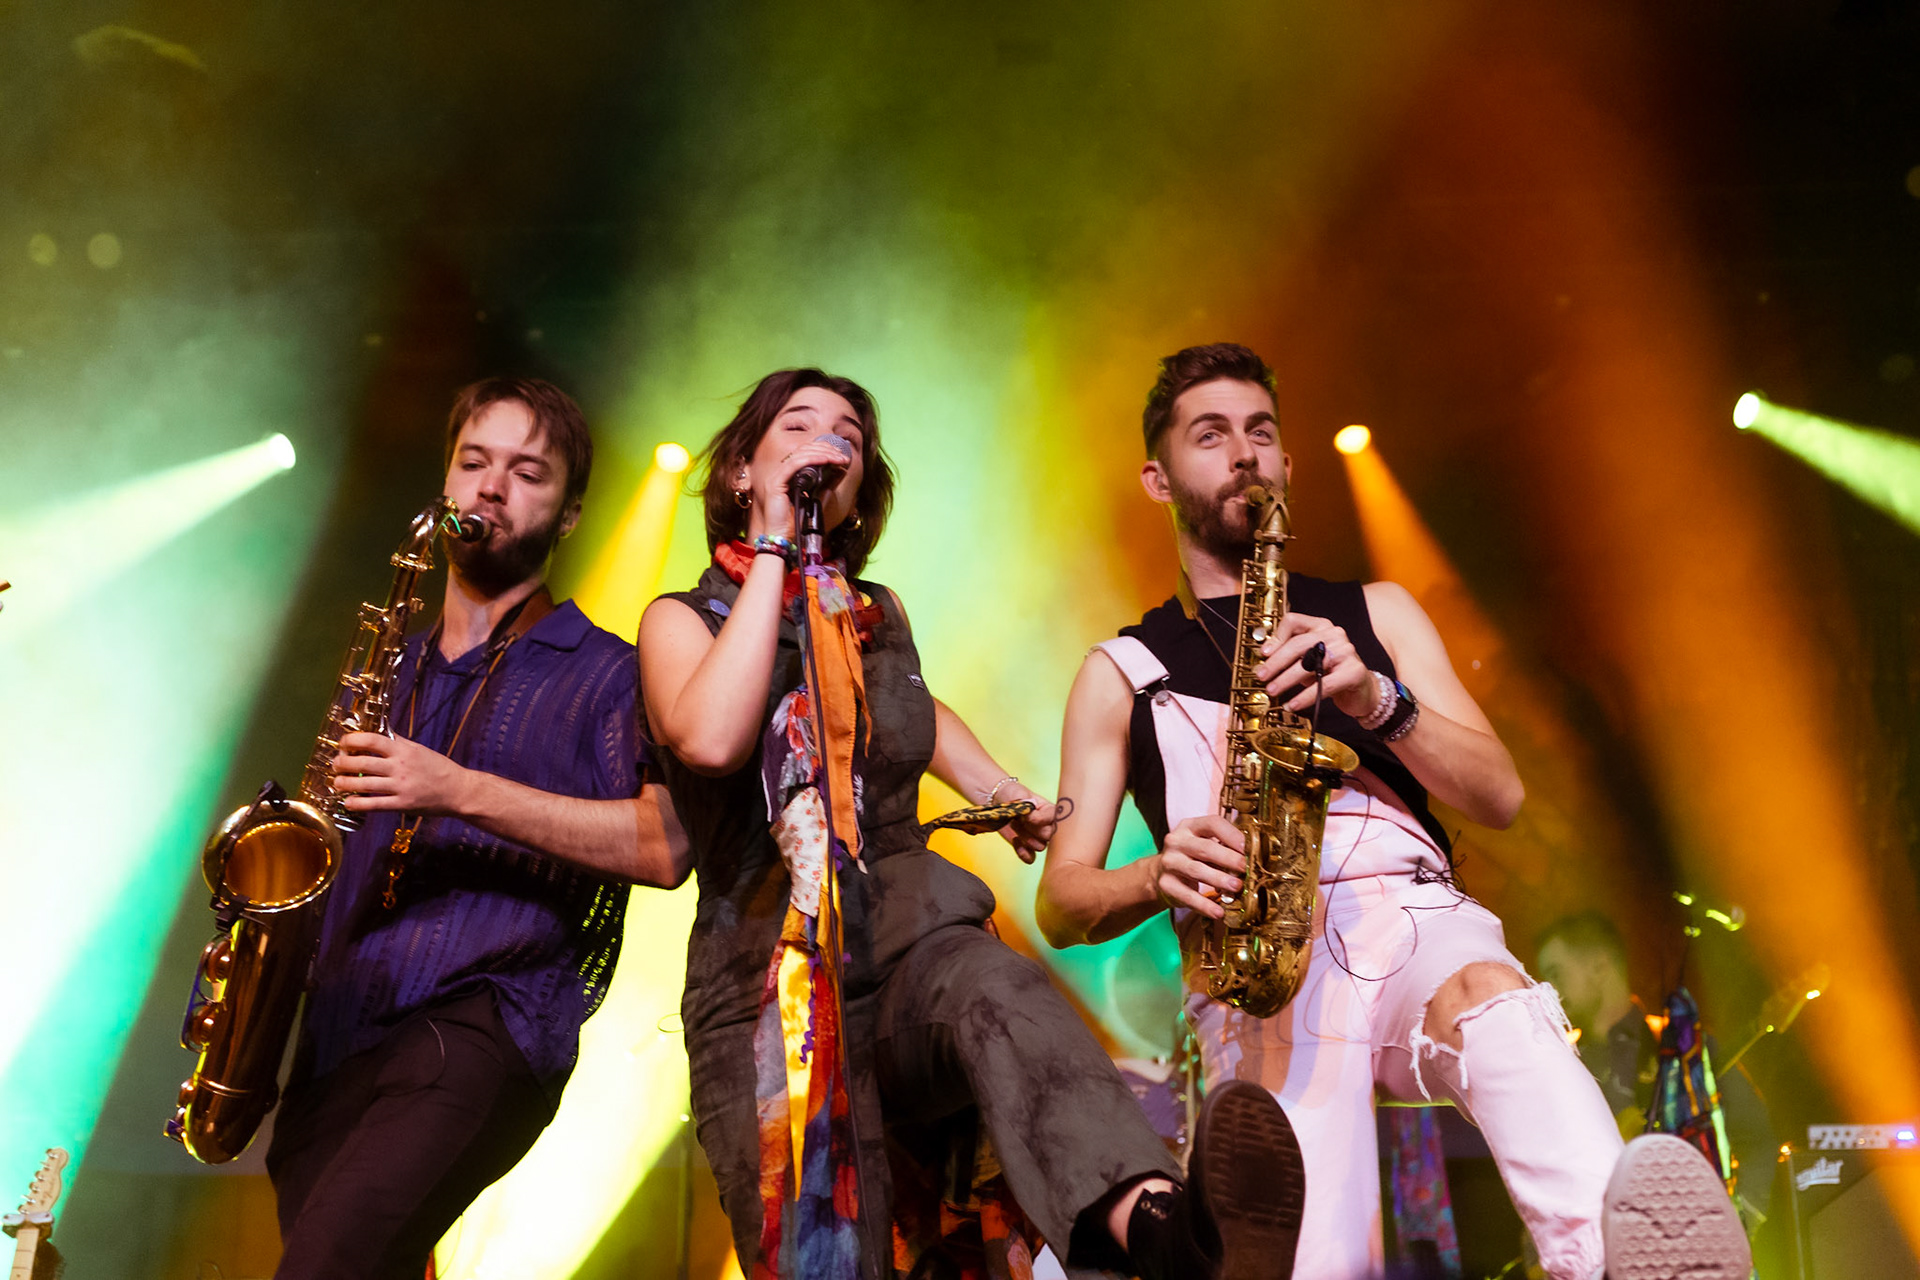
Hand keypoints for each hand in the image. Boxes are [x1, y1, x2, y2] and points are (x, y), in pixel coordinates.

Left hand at [331, 732, 474, 814]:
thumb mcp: (418, 749)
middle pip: (362, 762)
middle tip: (336, 764)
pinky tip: (348, 802)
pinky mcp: (402, 804)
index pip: (372, 740)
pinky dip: (357, 803)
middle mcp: (400, 766)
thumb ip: (397, 743)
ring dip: (344, 783)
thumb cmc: (438, 768)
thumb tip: (376, 735)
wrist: (458, 790)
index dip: (352, 740)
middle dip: (342, 763)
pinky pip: (374, 804)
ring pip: (363, 784)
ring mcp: (400, 786)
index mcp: (403, 750)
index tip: (344, 743)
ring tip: (336, 782)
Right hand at [746, 437, 857, 542]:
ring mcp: (777, 477)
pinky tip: (827, 460)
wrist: (785, 538)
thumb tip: (841, 468)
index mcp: (789, 475)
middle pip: (803, 450)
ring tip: (839, 458)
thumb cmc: (799, 522)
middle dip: (826, 449)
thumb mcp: (819, 497)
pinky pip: (795, 464)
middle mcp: (781, 473)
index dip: (824, 450)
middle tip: (842, 455)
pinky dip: (813, 459)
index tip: (841, 455)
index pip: (806, 453)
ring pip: (800, 454)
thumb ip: (828, 482)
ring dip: (823, 453)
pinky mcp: (775, 483)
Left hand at [997, 782, 1059, 863]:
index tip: (1027, 815)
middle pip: (1049, 836)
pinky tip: (1015, 840)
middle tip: (1020, 819)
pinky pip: (1031, 858)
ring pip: (1040, 846)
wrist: (998, 800)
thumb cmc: (1012, 794)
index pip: (1054, 819)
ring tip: (1014, 824)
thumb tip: (1031, 816)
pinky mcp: (1027, 846)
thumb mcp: (1020, 795)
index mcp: (1049, 810)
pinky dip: (1023, 853)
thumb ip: (1028, 806)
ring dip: (1026, 837)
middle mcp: (1047, 825)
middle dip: (1032, 829)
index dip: (1040, 820)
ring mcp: (1037, 837)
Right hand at [1146, 815, 1245, 918]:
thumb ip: (1224, 847)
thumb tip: (1253, 859)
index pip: (1212, 823)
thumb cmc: (1192, 857)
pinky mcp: (1166, 884)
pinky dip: (1204, 905)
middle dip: (1229, 859)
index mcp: (1190, 826)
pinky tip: (1218, 911)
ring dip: (1219, 879)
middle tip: (1245, 869)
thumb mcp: (1204, 844)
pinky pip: (1187, 895)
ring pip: (1196, 870)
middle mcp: (1177, 841)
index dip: (1232, 835)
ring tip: (1236, 887)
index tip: (1248, 848)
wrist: (1160, 873)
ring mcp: (1169, 862)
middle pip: (1205, 848)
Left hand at [1253, 612, 1380, 718]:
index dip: (1276, 637)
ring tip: (1273, 690)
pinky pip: (1323, 685)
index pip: (1293, 621)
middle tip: (1262, 676)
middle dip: (1275, 662)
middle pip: (1297, 644)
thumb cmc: (1331, 674)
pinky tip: (1292, 704)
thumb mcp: (1308, 661)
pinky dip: (1304, 697)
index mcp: (1321, 626)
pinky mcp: (1354, 671)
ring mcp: (1346, 651)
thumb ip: (1290, 657)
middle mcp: (1334, 634)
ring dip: (1286, 680)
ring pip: (1308, 664)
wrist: (1362, 692)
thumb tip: (1264, 661)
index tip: (1263, 654)